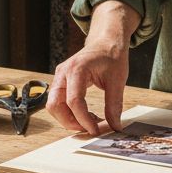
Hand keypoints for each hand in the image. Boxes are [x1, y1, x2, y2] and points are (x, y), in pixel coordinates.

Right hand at [47, 0, 139, 134]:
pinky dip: (69, 112)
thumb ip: (114, 104)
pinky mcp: (61, 82)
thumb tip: (115, 126)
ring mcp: (60, 77)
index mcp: (77, 69)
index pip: (73, 101)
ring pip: (54, 106)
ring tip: (90, 121)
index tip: (95, 130)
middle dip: (70, 122)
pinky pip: (58, 101)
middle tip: (90, 129)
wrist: (106, 42)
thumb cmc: (111, 55)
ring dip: (68, 119)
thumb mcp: (117, 80)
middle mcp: (63, 73)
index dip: (83, 120)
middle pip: (55, 105)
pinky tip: (86, 115)